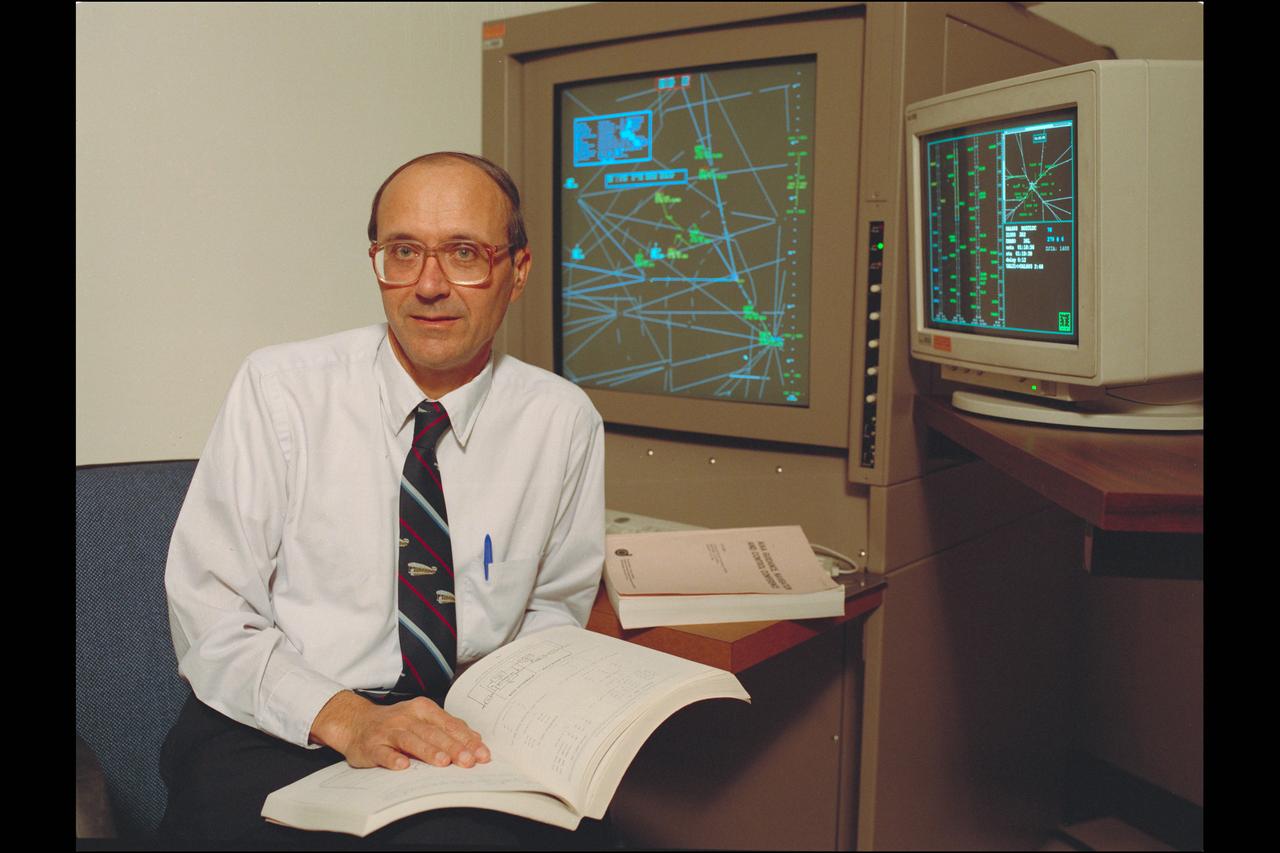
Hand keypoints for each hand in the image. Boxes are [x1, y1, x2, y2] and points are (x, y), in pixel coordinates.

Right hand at [310, 691, 490, 770]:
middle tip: (468, 761)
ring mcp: (388, 731)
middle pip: (433, 733)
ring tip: (443, 762)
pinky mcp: (372, 746)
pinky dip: (393, 759)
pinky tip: (403, 766)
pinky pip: (383, 753)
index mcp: (423, 709)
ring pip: (410, 740)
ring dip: (427, 751)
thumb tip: (476, 741)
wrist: (356, 723)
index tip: (482, 754)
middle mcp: (406, 718)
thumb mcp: (423, 721)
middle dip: (453, 747)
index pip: (449, 724)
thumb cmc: (397, 724)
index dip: (467, 739)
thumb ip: (448, 729)